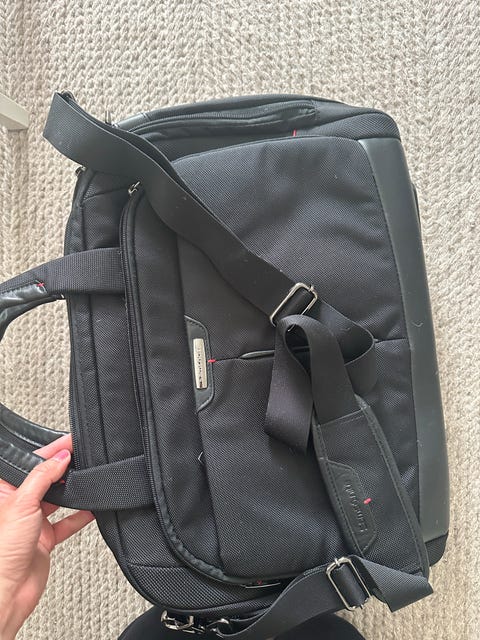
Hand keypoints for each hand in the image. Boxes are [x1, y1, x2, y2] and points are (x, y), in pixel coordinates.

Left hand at [0, 434, 93, 639]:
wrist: (6, 593)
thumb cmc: (1, 551)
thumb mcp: (22, 503)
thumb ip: (43, 476)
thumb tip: (60, 457)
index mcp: (5, 491)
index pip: (32, 462)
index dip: (51, 450)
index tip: (71, 441)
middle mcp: (18, 505)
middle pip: (46, 479)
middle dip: (64, 469)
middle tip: (84, 457)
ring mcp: (32, 522)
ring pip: (57, 499)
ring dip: (73, 492)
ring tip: (89, 479)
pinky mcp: (44, 539)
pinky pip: (66, 522)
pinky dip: (80, 515)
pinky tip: (92, 508)